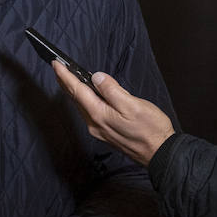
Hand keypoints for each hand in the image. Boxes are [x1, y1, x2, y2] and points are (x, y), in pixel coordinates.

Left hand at [51, 62, 174, 165]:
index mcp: (99, 114)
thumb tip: (97, 77)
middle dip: (65, 82)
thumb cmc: (150, 130)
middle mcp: (95, 124)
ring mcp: (100, 130)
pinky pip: (89, 113)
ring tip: (68, 79)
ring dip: (73, 91)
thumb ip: (112, 90)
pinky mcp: (106, 133)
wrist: (160, 153)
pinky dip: (83, 101)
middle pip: (75, 99)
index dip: (65, 76)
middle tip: (57, 68)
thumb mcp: (132, 105)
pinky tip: (86, 96)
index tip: (56, 64)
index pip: (77, 91)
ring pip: (81, 106)